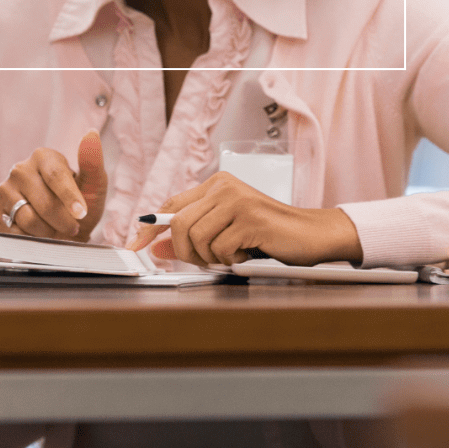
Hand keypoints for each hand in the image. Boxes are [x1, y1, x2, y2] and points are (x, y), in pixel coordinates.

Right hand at [0, 130, 106, 240]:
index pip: (55, 176)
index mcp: (43, 157)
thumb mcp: (93, 185)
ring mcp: (5, 190)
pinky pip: (14, 233)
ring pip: (28, 220)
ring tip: (55, 230)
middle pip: (44, 202)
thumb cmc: (80, 205)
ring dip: (48, 233)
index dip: (70, 197)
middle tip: (72, 228)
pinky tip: (38, 234)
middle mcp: (20, 170)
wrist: (63, 230)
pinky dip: (31, 240)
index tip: (81, 214)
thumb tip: (91, 134)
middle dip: (63, 222)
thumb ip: (92, 162)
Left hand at [128, 171, 362, 266]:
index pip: (171, 205)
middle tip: (206, 261)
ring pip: (196, 237)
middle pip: (179, 224)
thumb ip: (193, 238)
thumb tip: (157, 247)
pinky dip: (230, 259)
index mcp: (215, 186)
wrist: (314, 234)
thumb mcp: (226, 234)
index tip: (135, 245)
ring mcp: (236, 200)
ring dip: (210, 257)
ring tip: (232, 255)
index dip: (151, 228)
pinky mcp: (250, 218)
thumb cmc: (270, 235)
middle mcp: (223, 187)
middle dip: (185, 252)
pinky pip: (220, 248)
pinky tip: (247, 254)